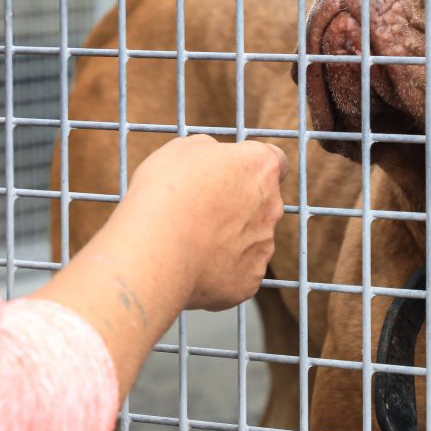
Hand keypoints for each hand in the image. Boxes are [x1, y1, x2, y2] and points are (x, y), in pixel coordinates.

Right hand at [121, 135, 287, 310]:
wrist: (155, 249)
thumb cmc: (165, 192)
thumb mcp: (182, 149)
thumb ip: (210, 150)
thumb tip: (214, 159)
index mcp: (261, 168)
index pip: (275, 161)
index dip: (252, 167)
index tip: (231, 174)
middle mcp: (272, 207)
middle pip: (262, 203)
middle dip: (239, 205)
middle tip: (201, 210)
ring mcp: (263, 247)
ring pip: (251, 239)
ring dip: (230, 238)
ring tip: (191, 241)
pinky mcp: (249, 281)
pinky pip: (238, 271)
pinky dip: (221, 269)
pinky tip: (193, 265)